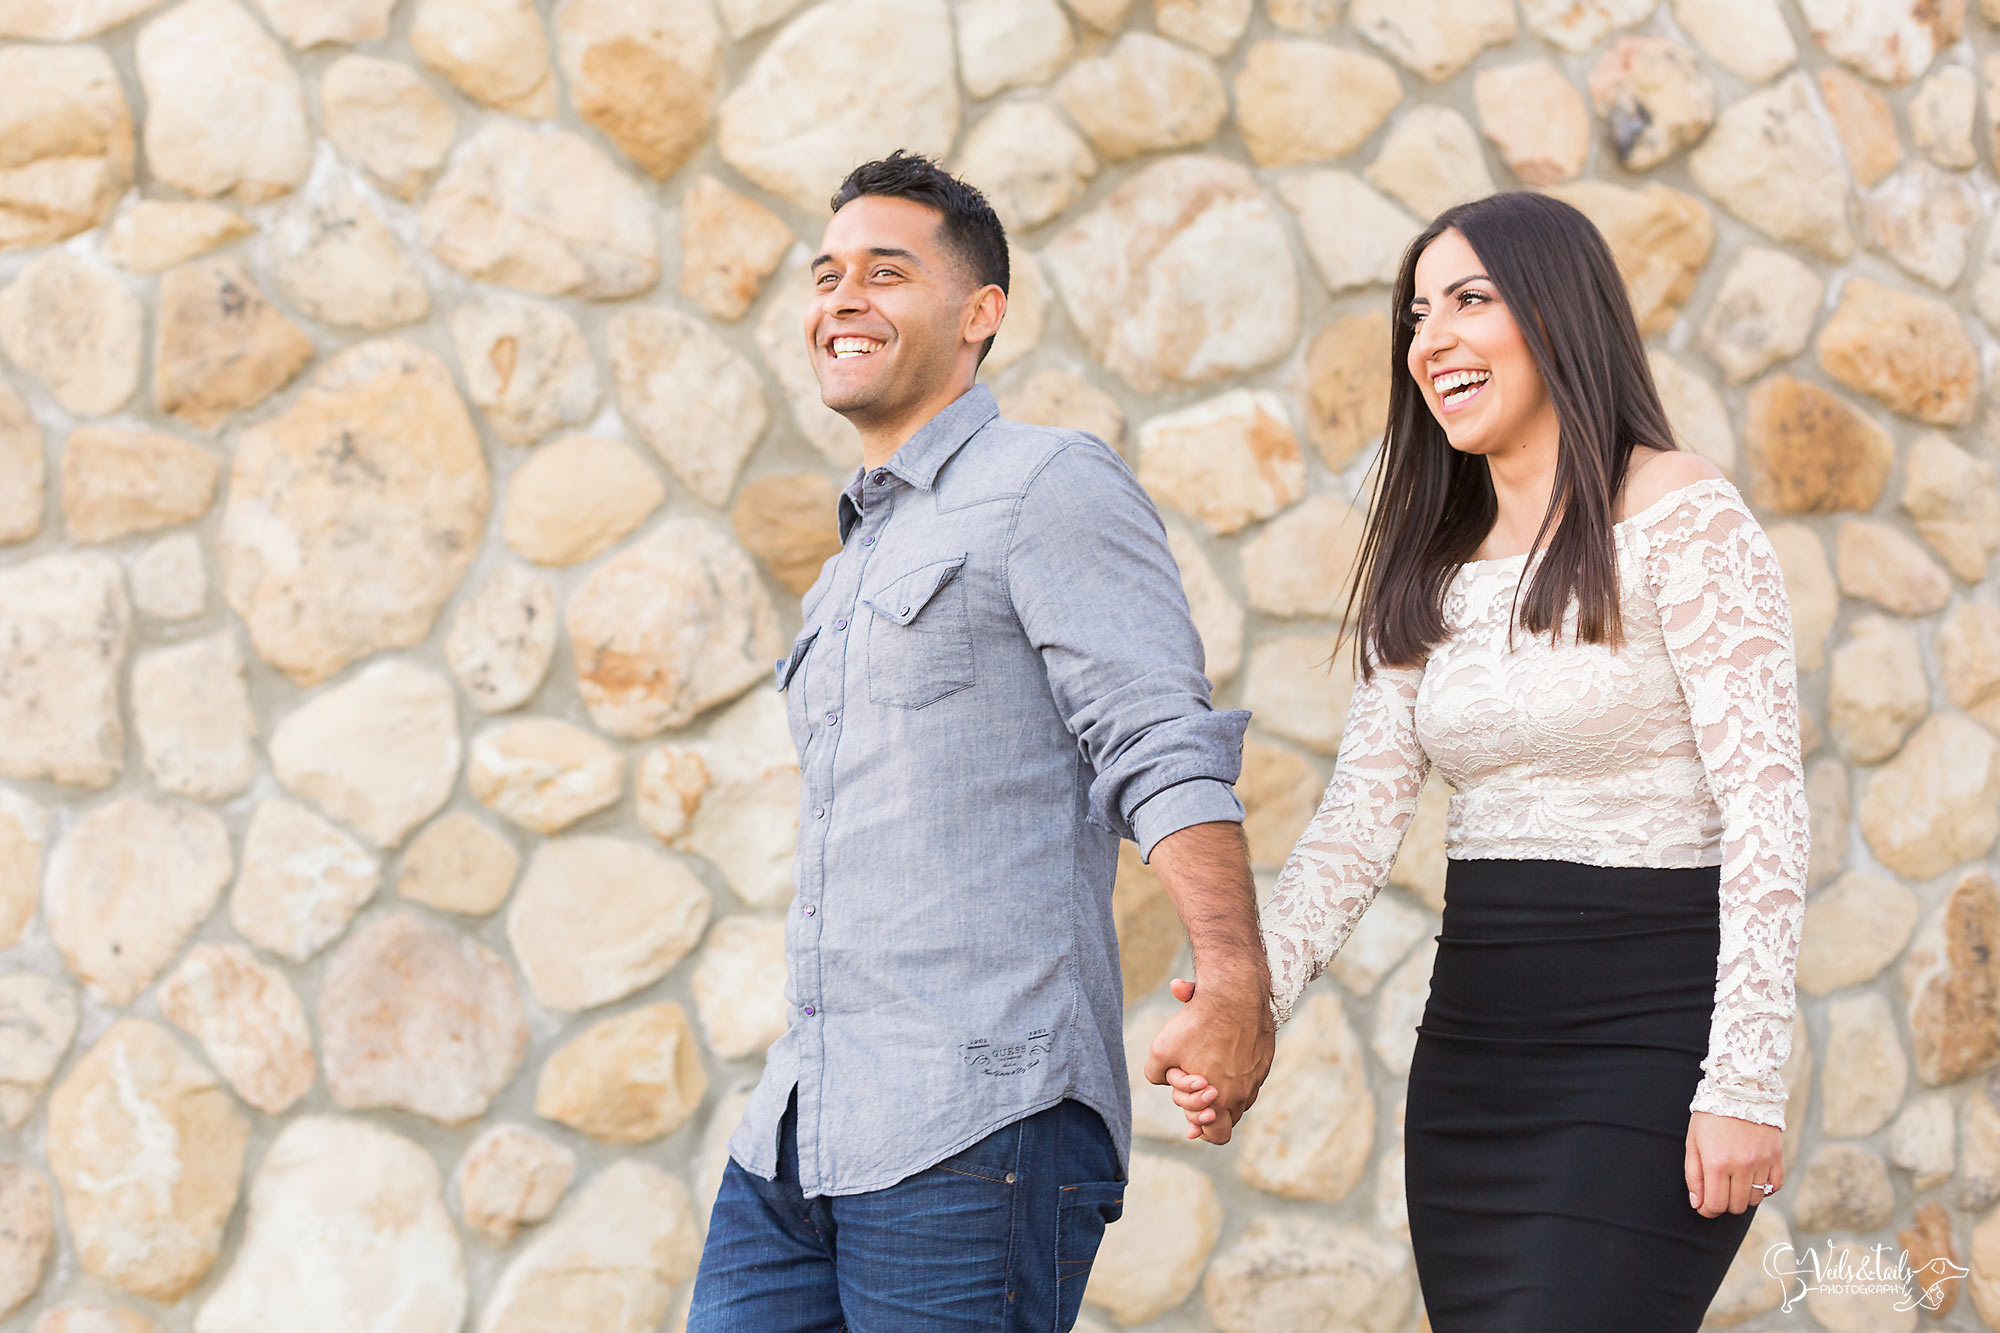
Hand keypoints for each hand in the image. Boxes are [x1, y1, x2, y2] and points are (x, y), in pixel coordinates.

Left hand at [1144, 975, 1272, 1144]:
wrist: (1235, 993)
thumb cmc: (1196, 1023)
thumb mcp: (1160, 1050)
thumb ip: (1156, 1074)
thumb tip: (1164, 1080)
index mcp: (1221, 1100)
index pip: (1217, 1135)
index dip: (1199, 1127)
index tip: (1190, 1110)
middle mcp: (1244, 1093)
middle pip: (1229, 1119)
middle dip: (1209, 1110)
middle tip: (1195, 1089)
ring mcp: (1257, 1076)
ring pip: (1241, 1098)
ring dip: (1223, 1092)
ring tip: (1206, 1072)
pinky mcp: (1264, 1059)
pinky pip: (1251, 1077)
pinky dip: (1236, 1073)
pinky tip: (1222, 1055)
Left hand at [1685, 1110, 1783, 1216]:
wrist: (1739, 1089)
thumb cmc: (1710, 1116)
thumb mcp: (1693, 1142)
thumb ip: (1693, 1175)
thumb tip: (1698, 1204)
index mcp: (1717, 1163)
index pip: (1716, 1205)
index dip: (1708, 1210)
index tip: (1704, 1206)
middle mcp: (1741, 1166)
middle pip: (1737, 1206)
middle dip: (1724, 1204)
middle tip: (1718, 1192)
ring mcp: (1762, 1162)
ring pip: (1755, 1199)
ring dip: (1743, 1196)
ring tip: (1733, 1182)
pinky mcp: (1777, 1156)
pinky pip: (1774, 1186)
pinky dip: (1764, 1188)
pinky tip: (1752, 1178)